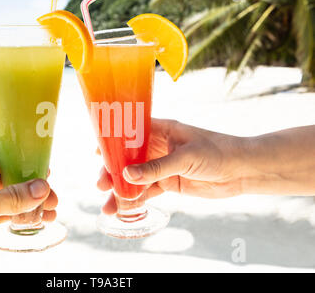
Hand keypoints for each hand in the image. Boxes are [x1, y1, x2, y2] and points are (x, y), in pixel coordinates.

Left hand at [0, 149, 57, 272]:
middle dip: (33, 190)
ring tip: (50, 216)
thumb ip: (13, 197)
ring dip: (27, 206)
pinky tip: (30, 221)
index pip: (7, 157)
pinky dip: (13, 217)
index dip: (29, 164)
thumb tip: (43, 187)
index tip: (50, 173)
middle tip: (55, 202)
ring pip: (5, 198)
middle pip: (10, 179)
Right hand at [97, 119, 246, 213]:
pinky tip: (124, 209)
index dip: (112, 139)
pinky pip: (147, 192)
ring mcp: (162, 166)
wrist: (242, 171)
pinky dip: (136, 200)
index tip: (97, 150)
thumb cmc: (218, 152)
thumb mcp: (185, 157)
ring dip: (121, 190)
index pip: (130, 131)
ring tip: (108, 205)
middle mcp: (158, 147)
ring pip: (135, 178)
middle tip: (101, 184)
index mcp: (162, 130)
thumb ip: (156, 168)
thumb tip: (126, 175)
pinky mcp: (169, 183)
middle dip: (113, 171)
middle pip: (128, 158)